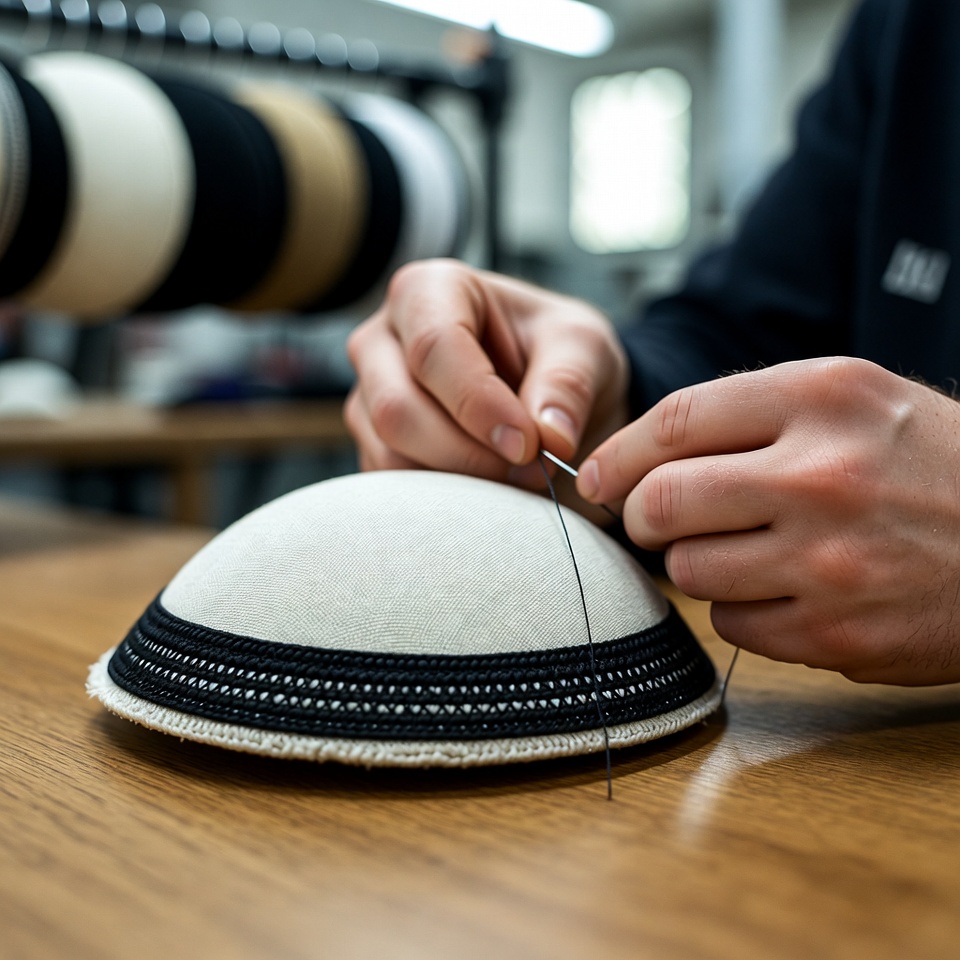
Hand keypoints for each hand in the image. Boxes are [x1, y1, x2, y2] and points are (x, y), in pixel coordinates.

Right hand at [345, 259, 628, 485]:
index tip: (529, 446)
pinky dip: (444, 502)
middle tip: (531, 472)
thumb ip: (569, 383)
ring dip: (459, 484)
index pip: (434, 347)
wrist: (544, 392)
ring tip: (517, 480)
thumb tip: (549, 437)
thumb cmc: (557, 354)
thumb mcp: (584, 348)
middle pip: (398, 408)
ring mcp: (369, 397)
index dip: (478, 403)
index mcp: (429, 291)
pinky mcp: (372, 445)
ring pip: (389, 455)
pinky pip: (393, 487)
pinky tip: (488, 489)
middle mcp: (382, 340)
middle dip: (469, 454)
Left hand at [577, 357, 959, 684]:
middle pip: (660, 504)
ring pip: (690, 572)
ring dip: (696, 565)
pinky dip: (740, 610)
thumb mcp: (857, 400)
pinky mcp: (838, 633)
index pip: (675, 422)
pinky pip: (733, 626)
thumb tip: (637, 459)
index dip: (618, 455)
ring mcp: (829, 561)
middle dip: (640, 517)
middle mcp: (821, 476)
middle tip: (654, 521)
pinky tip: (784, 590)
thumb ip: (751, 415)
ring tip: (743, 551)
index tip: (597, 478)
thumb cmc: (932, 465)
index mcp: (822, 398)